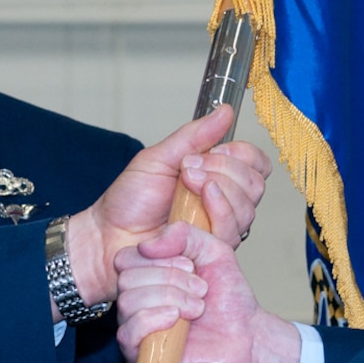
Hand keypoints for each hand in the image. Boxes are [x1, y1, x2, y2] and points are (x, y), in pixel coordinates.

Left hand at [58, 106, 271, 312]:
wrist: (107, 234)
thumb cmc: (129, 200)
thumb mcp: (159, 157)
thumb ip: (194, 136)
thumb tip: (224, 112)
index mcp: (216, 175)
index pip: (256, 163)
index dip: (243, 155)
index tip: (215, 150)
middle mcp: (222, 202)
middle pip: (255, 185)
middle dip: (224, 170)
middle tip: (188, 170)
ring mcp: (219, 228)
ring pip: (246, 209)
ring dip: (216, 191)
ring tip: (184, 187)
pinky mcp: (212, 250)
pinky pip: (232, 231)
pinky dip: (215, 213)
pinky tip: (190, 209)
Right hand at [112, 222, 301, 362]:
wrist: (246, 337)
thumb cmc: (228, 298)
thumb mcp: (213, 250)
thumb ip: (184, 234)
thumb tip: (146, 244)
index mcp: (146, 277)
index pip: (125, 259)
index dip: (158, 258)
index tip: (192, 266)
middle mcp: (136, 301)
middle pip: (127, 279)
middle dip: (170, 279)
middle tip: (201, 290)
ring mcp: (136, 329)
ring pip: (128, 302)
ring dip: (170, 299)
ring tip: (197, 308)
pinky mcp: (139, 356)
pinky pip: (128, 332)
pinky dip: (153, 320)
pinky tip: (177, 320)